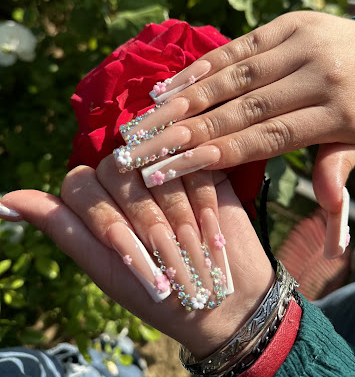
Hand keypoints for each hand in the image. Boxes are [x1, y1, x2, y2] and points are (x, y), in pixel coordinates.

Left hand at [0, 163, 273, 358]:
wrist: (223, 300)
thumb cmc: (159, 293)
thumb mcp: (103, 266)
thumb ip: (61, 227)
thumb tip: (4, 200)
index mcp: (98, 203)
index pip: (81, 183)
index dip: (106, 218)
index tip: (130, 255)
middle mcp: (127, 182)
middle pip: (119, 170)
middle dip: (147, 218)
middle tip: (170, 257)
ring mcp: (164, 171)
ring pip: (156, 162)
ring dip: (177, 212)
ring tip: (194, 249)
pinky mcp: (198, 169)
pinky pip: (192, 162)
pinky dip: (201, 198)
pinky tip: (211, 229)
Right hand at [115, 11, 354, 242]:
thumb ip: (336, 171)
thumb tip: (329, 217)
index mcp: (337, 114)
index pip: (266, 138)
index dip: (219, 153)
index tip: (175, 166)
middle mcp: (317, 77)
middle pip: (244, 108)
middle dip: (190, 128)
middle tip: (147, 145)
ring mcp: (302, 44)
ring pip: (237, 75)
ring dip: (189, 95)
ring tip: (150, 115)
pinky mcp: (290, 22)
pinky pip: (242, 45)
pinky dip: (206, 64)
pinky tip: (176, 81)